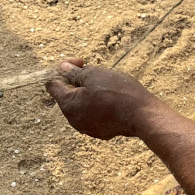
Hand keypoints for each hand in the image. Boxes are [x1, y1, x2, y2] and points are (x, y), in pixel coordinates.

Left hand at [45, 59, 161, 140]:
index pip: (53, 84)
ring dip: (87, 92)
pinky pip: (91, 114)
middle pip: (67, 95)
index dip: (63, 69)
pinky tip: (110, 98)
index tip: (79, 62)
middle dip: (77, 81)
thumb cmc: (118, 93)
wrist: (141, 115)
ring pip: (80, 105)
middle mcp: (73, 119)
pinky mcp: (98, 131)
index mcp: (68, 105)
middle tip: (94, 72)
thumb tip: (63, 68)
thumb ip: (74, 72)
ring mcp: (86, 127)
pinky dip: (96, 104)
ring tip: (104, 85)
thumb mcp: (94, 74)